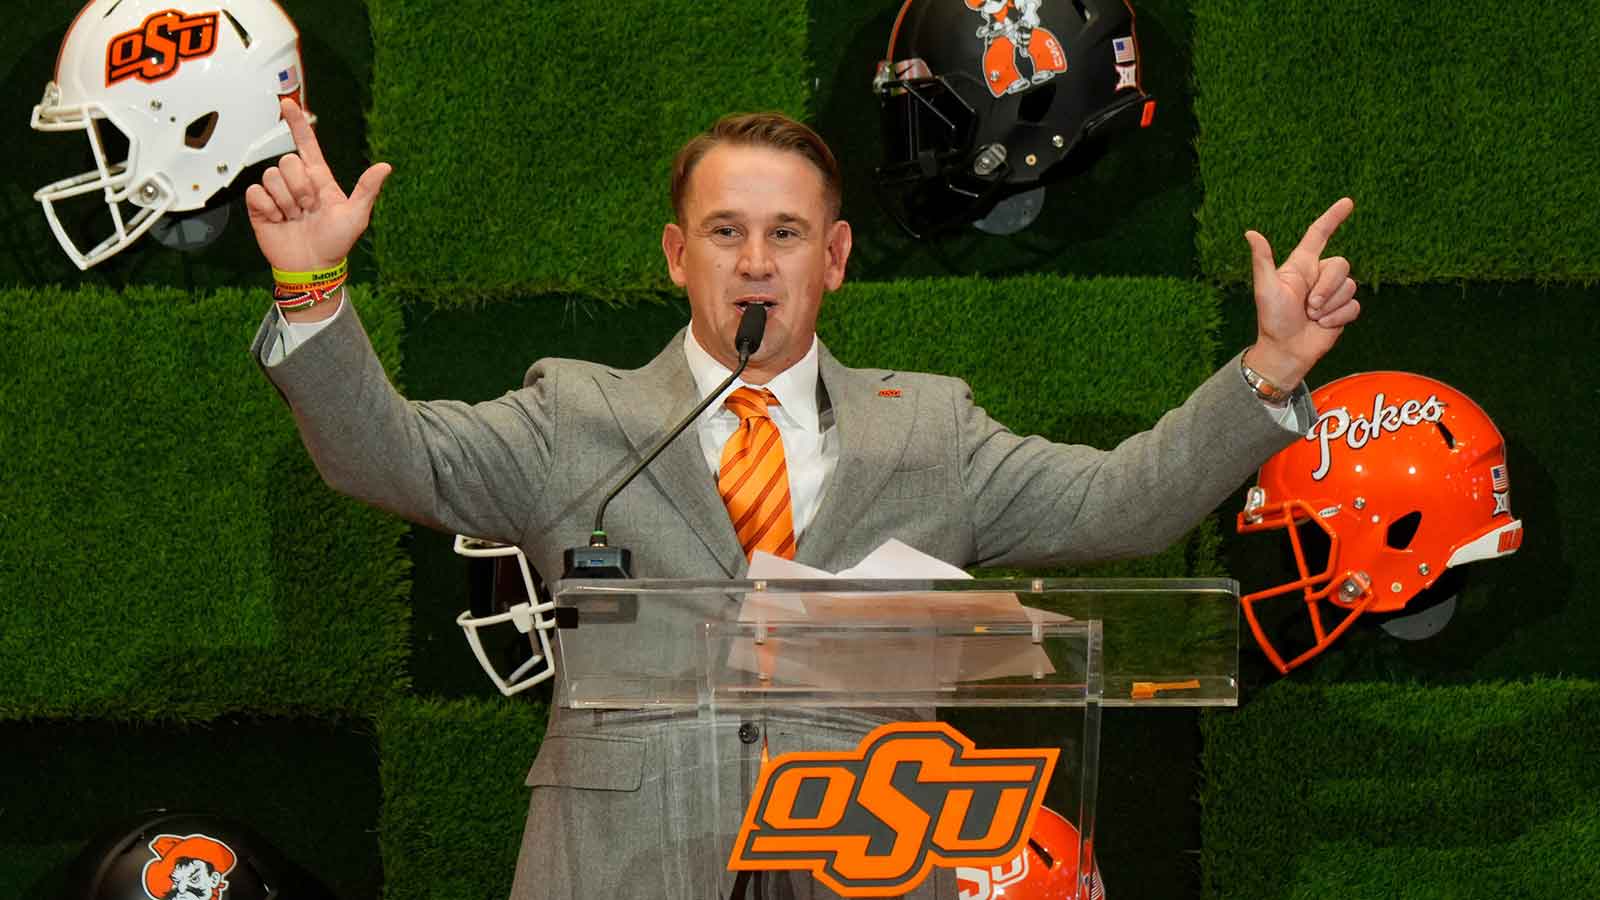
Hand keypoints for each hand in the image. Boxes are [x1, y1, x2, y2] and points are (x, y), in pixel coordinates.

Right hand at [244, 98, 391, 272]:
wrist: (311, 267)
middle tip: (308, 208)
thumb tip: (385, 167)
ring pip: (271, 176)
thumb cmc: (335, 242)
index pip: (306, 144)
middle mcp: (297, 182)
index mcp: (319, 179)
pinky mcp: (260, 206)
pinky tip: (279, 220)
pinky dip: (268, 208)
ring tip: (295, 216)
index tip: (287, 103)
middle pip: (287, 161)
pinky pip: (256, 192)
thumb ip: (367, 189)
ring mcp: (277, 193)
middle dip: (299, 186)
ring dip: (285, 200)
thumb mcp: (357, 215)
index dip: (297, 123)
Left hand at [1242, 197, 1358, 388]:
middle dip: (1326, 287)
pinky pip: (1354, 305)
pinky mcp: (1342, 310)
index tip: (1348, 202)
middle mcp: (1319, 276)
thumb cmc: (1272, 320)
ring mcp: (1332, 293)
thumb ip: (1262, 260)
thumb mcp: (1265, 288)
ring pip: (1349, 286)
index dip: (1332, 218)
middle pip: (1341, 264)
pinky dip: (1338, 318)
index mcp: (1301, 265)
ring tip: (1311, 317)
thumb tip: (1250, 233)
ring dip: (1329, 306)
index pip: (1319, 235)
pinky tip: (1323, 326)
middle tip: (1308, 306)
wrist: (1285, 350)